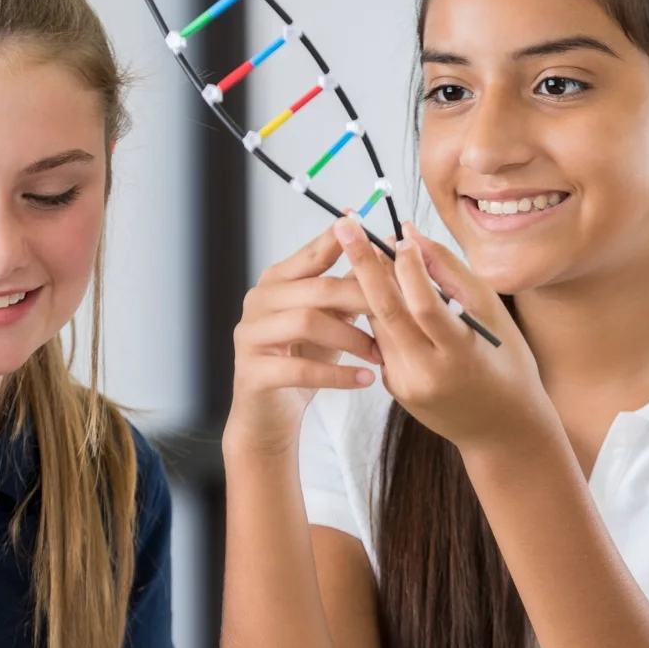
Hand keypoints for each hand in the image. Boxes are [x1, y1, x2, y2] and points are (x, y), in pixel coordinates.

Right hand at [224, 225, 379, 456]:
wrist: (267, 415)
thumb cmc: (301, 360)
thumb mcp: (328, 319)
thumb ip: (346, 289)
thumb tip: (384, 255)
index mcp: (276, 281)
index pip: (312, 254)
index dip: (342, 242)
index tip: (372, 232)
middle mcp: (258, 301)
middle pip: (317, 288)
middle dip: (362, 299)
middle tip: (398, 314)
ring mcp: (250, 335)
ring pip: (307, 323)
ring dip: (352, 338)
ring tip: (380, 354)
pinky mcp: (253, 371)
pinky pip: (300, 369)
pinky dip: (338, 375)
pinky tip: (365, 379)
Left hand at [334, 218, 548, 451]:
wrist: (501, 429)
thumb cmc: (506, 363)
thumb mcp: (491, 314)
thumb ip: (450, 273)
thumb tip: (412, 236)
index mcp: (459, 354)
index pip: (424, 305)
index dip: (409, 268)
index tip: (397, 235)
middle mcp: (426, 373)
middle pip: (385, 312)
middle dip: (362, 265)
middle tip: (345, 226)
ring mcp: (405, 384)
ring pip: (377, 324)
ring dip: (370, 285)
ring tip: (365, 250)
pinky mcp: (394, 388)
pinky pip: (382, 341)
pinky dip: (381, 313)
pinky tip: (384, 292)